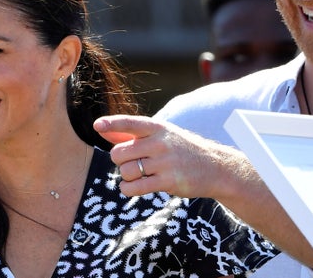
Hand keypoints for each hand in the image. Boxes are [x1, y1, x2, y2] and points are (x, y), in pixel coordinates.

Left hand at [94, 115, 229, 198]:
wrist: (214, 167)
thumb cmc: (181, 149)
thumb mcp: (160, 135)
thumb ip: (130, 134)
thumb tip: (102, 130)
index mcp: (157, 127)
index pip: (130, 123)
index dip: (112, 124)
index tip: (97, 125)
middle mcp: (160, 142)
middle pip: (119, 153)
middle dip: (119, 160)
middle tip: (131, 162)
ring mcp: (165, 162)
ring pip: (125, 171)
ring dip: (125, 177)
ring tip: (138, 175)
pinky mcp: (168, 181)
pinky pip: (134, 187)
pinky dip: (128, 189)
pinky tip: (133, 187)